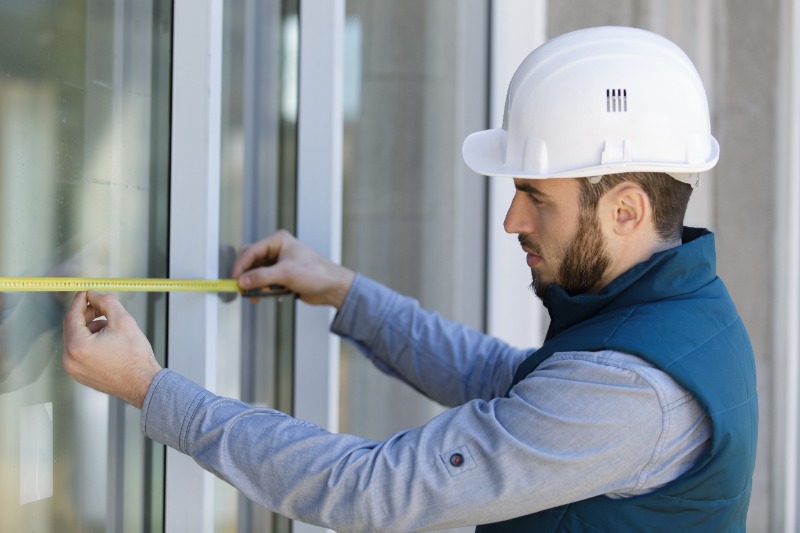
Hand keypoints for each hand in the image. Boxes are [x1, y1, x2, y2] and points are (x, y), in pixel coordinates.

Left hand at [62, 292, 161, 407]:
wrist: (143, 383)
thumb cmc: (135, 358)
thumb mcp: (123, 321)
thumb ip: (106, 302)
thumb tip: (94, 295)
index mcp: (78, 347)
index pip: (72, 316)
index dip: (80, 301)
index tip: (86, 293)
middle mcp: (70, 360)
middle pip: (72, 327)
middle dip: (86, 314)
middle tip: (100, 305)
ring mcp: (73, 369)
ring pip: (76, 339)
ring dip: (89, 327)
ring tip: (109, 325)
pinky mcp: (80, 374)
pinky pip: (79, 351)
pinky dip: (89, 341)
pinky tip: (107, 339)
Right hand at [232, 230, 355, 308]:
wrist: (333, 287)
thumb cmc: (317, 273)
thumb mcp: (286, 274)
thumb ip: (261, 277)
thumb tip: (242, 281)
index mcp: (278, 240)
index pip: (251, 251)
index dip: (240, 266)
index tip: (234, 280)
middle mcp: (277, 249)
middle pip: (251, 262)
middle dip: (248, 277)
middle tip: (243, 289)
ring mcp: (279, 262)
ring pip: (257, 273)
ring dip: (257, 285)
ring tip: (260, 296)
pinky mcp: (282, 275)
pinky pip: (265, 281)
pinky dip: (265, 290)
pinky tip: (273, 295)